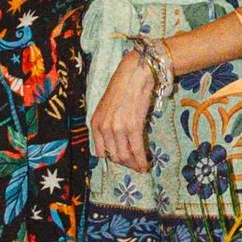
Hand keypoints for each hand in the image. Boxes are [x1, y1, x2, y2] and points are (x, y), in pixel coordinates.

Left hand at [91, 49, 158, 170]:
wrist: (134, 75)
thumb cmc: (122, 88)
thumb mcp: (107, 108)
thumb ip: (107, 124)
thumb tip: (116, 142)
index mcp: (95, 123)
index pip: (101, 152)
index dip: (113, 159)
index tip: (122, 161)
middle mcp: (104, 128)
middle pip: (114, 156)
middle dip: (125, 163)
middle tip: (135, 165)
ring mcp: (118, 128)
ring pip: (125, 156)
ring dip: (134, 164)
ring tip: (141, 167)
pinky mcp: (132, 127)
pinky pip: (136, 150)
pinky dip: (141, 160)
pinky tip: (146, 165)